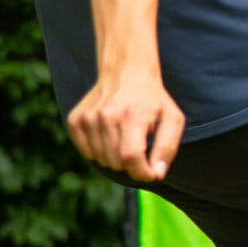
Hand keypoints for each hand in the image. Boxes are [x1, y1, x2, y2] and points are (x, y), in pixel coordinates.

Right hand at [66, 73, 185, 181]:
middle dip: (132, 163)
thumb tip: (157, 174)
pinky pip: (87, 153)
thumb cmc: (153, 100)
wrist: (126, 72)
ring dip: (116, 156)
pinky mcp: (75, 121)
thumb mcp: (172, 118)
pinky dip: (100, 151)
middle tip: (140, 145)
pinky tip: (110, 134)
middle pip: (116, 163)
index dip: (143, 173)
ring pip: (101, 161)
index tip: (152, 174)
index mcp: (132, 115)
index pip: (131, 158)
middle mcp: (106, 116)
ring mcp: (88, 118)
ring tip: (125, 136)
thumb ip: (167, 147)